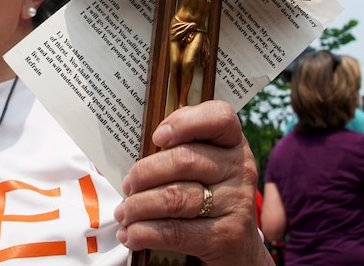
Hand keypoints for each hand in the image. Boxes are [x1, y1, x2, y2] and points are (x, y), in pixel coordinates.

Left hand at [114, 101, 269, 264]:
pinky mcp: (227, 236)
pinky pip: (176, 231)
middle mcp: (240, 168)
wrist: (240, 247)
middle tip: (128, 185)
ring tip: (124, 213)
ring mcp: (237, 202)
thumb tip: (132, 154)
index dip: (185, 122)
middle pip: (184, 160)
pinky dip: (146, 233)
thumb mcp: (204, 166)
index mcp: (232, 143)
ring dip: (139, 206)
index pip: (220, 117)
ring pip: (176, 198)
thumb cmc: (209, 196)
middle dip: (145, 173)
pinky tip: (132, 235)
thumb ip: (178, 152)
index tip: (157, 136)